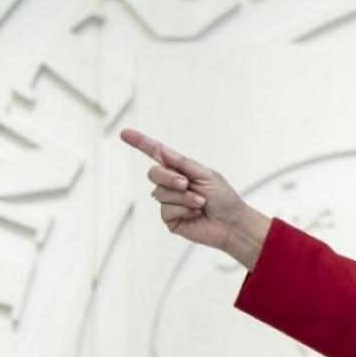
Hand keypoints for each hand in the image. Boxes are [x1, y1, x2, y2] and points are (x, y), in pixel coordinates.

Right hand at [120, 128, 270, 268]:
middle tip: (186, 183)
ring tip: (200, 203)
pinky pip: (166, 210)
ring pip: (161, 193)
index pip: (157, 154)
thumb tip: (162, 150)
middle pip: (154, 173)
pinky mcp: (169, 218)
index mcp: (181, 170)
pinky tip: (195, 213)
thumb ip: (183, 164)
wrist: (231, 223)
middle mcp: (172, 184)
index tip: (125, 133)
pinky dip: (184, 210)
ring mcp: (169, 202)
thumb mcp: (206, 175)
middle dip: (169, 177)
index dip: (140, 143)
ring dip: (184, 197)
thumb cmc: (223, 198)